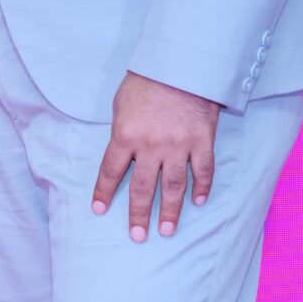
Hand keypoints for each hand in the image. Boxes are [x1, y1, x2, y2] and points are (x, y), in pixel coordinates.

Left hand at [92, 70, 222, 240]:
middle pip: (143, 187)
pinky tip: (198, 202)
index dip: (104, 192)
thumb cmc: (146, 81)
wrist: (181, 64)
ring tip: (167, 231)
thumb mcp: (121, 105)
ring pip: (173, 186)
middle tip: (138, 236)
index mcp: (125, 135)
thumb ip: (122, 132)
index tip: (99, 210)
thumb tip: (122, 154)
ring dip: (171, 211)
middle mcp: (151, 146)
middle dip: (139, 214)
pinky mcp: (202, 142)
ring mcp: (178, 146)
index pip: (111, 171)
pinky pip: (203, 171)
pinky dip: (202, 188)